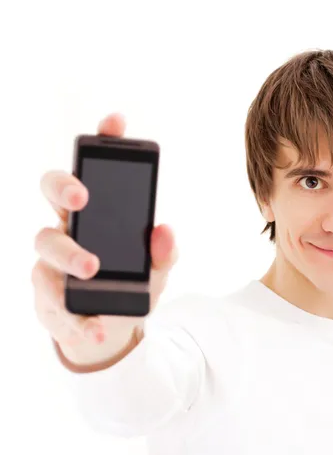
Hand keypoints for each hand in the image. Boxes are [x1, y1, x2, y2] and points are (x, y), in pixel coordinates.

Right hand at [32, 113, 178, 366]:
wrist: (108, 332)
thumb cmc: (129, 289)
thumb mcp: (155, 273)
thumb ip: (163, 254)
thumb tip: (165, 230)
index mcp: (97, 215)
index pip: (94, 170)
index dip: (102, 142)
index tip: (116, 122)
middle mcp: (69, 228)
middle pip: (52, 191)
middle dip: (63, 186)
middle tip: (82, 197)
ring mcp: (52, 260)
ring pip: (45, 244)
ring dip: (68, 254)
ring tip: (91, 269)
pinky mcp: (46, 296)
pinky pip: (52, 301)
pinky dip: (76, 316)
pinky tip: (96, 328)